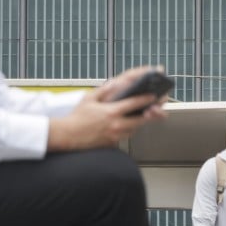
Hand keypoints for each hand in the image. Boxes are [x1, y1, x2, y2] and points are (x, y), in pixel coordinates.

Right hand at [47, 65, 167, 150]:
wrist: (67, 136)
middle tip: (158, 107)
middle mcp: (116, 125)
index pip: (134, 104)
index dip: (147, 99)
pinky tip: (131, 123)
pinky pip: (127, 135)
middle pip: (140, 119)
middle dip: (151, 113)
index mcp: (111, 112)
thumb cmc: (77, 117)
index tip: (154, 95)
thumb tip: (116, 82)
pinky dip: (131, 129)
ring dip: (141, 122)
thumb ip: (104, 90)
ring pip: (135, 128)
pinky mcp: (113, 143)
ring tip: (147, 113)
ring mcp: (115, 135)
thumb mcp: (89, 98)